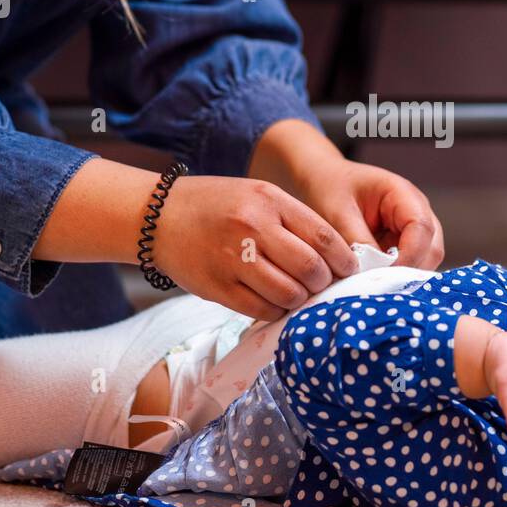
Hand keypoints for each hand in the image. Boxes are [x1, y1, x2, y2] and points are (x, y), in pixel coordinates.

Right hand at [154, 175, 358, 320]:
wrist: (158, 217)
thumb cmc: (216, 206)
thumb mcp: (258, 196)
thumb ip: (294, 222)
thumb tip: (334, 258)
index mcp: (269, 201)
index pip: (323, 236)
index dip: (343, 259)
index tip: (348, 269)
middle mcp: (252, 228)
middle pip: (309, 268)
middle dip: (323, 283)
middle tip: (322, 285)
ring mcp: (232, 259)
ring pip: (288, 294)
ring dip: (300, 300)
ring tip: (296, 294)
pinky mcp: (217, 287)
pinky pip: (261, 309)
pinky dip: (275, 311)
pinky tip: (273, 301)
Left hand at [296, 159, 445, 269]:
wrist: (326, 181)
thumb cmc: (333, 188)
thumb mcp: (338, 212)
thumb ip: (357, 239)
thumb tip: (372, 271)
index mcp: (403, 194)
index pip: (421, 228)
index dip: (409, 255)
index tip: (384, 274)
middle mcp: (417, 212)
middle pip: (431, 249)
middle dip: (408, 270)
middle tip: (377, 284)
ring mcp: (414, 229)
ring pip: (424, 262)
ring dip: (401, 275)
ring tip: (372, 282)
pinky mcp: (404, 244)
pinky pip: (409, 266)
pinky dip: (393, 276)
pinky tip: (372, 280)